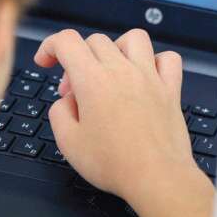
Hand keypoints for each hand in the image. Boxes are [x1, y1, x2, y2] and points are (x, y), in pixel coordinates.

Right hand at [34, 28, 200, 205]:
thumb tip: (67, 101)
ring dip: (117, 48)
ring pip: (134, 38)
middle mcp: (122, 71)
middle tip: (75, 91)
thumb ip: (59, 113)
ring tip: (110, 71)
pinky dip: (156, 61)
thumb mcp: (68, 143)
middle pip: (95, 40)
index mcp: (93, 80)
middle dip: (78, 59)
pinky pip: (168, 58)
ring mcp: (150, 77)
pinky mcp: (171, 90)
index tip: (46, 61)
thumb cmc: (115, 164)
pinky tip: (146, 76)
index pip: (66, 41)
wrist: (156, 177)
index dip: (50, 46)